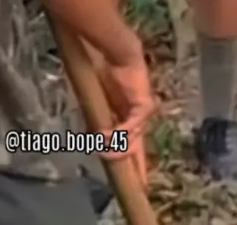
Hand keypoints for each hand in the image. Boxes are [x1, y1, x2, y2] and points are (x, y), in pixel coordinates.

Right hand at [98, 47, 154, 185]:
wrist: (117, 50)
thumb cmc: (105, 70)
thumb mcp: (99, 100)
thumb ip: (98, 118)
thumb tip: (93, 138)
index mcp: (128, 117)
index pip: (132, 146)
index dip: (133, 166)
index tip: (135, 185)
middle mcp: (138, 118)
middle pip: (138, 150)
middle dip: (136, 169)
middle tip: (134, 187)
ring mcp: (143, 113)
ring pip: (132, 140)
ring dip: (117, 148)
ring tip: (103, 152)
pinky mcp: (143, 105)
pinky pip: (131, 126)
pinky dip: (119, 133)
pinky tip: (107, 138)